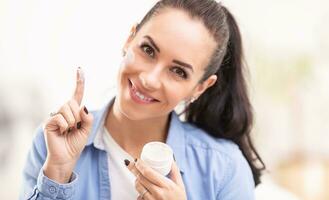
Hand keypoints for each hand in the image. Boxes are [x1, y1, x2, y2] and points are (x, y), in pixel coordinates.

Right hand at [42, 67, 93, 182]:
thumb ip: (88, 118)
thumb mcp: (87, 130)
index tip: (80, 69)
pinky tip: (62, 133)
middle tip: (74, 128)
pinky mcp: (49, 122)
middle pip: (73, 102)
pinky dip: (65, 126)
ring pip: (67, 109)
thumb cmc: (75, 144)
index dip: (79, 82)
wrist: (67, 157)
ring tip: (68, 131)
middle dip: (78, 117)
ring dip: (72, 123)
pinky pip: (60, 118)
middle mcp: (63, 111)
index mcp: (74, 111)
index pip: (77, 94)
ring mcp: (55, 115)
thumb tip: (83, 107)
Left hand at [127, 159, 186, 199]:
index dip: (140, 165)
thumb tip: (170, 159)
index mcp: (166, 185)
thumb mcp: (180, 185)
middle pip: (140, 178)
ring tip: (138, 177)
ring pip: (138, 187)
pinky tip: (143, 189)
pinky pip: (139, 197)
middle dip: (134, 170)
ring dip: (136, 180)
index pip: (148, 172)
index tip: (137, 160)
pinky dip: (139, 192)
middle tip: (131, 164)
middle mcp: (158, 193)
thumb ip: (175, 171)